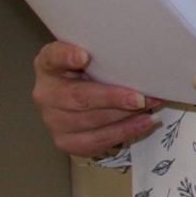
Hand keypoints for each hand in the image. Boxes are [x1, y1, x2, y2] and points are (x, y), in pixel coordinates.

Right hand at [31, 40, 158, 156]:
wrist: (86, 97)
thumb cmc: (93, 72)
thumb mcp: (95, 57)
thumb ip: (106, 55)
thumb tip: (141, 58)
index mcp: (48, 65)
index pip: (52, 57)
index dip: (66, 57)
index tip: (84, 56)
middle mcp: (46, 94)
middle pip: (77, 97)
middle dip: (112, 98)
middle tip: (140, 98)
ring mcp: (53, 120)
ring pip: (90, 121)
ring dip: (124, 116)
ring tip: (149, 107)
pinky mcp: (65, 141)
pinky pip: (97, 141)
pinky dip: (124, 131)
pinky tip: (143, 123)